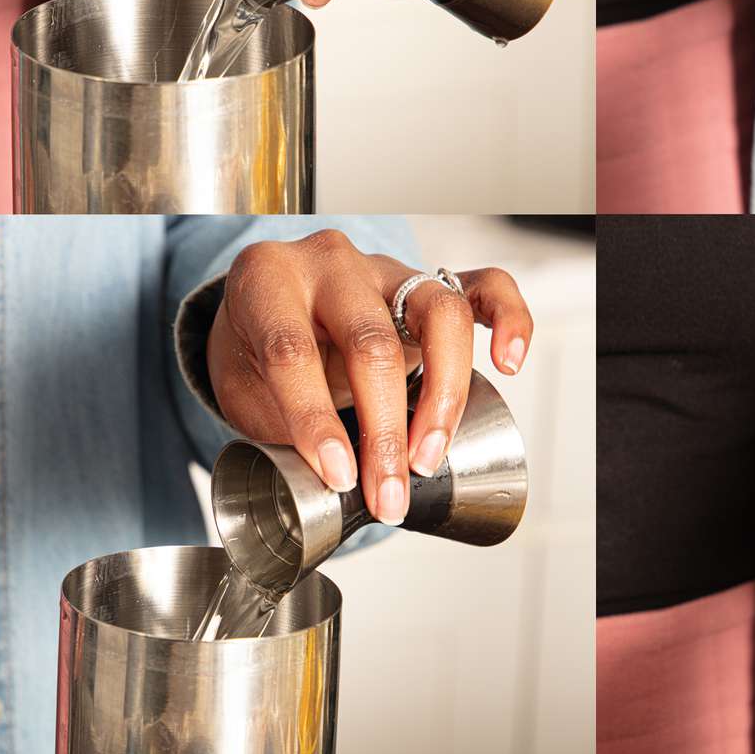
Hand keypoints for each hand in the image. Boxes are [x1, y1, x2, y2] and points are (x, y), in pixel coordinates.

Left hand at [206, 230, 532, 524]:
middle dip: (386, 429)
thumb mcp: (244, 390)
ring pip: (438, 313)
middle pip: (371, 341)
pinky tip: (510, 360)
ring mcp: (385, 267)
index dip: (315, 420)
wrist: (269, 316)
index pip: (292, 349)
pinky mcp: (428, 281)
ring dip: (443, 395)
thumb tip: (342, 483)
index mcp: (267, 280)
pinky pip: (483, 285)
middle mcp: (330, 262)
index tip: (338, 476)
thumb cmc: (257, 354)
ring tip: (430, 454)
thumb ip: (286, 427)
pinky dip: (508, 319)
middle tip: (388, 490)